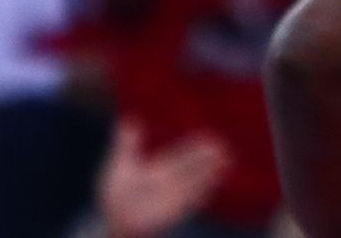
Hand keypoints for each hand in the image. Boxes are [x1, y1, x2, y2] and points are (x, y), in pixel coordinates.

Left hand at [97, 120, 231, 237]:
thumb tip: (128, 119)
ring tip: (225, 164)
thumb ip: (126, 145)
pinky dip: (202, 195)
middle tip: (224, 149)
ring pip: (195, 183)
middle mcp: (170, 182)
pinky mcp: (174, 213)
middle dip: (207, 160)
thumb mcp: (121, 166)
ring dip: (210, 175)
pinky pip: (191, 203)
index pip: (181, 155)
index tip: (210, 138)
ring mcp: (173, 197)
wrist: (115, 221)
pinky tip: (213, 188)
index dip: (195, 148)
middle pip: (192, 168)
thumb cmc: (117, 195)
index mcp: (160, 169)